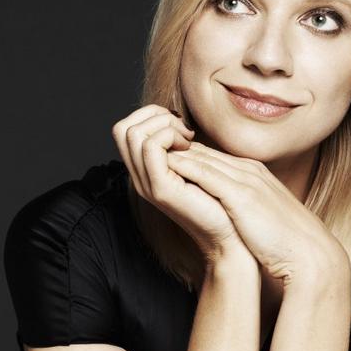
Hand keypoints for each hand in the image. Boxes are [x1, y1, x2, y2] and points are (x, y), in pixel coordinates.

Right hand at [111, 105, 253, 264]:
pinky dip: (170, 136)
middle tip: (183, 130)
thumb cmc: (218, 200)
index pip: (124, 129)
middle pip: (122, 128)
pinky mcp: (160, 188)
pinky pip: (151, 147)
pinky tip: (189, 146)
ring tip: (187, 139)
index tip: (179, 125)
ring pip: (133, 133)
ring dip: (164, 125)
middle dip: (154, 116)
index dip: (149, 115)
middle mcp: (139, 177)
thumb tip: (175, 120)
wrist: (229, 235)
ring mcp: (146, 183)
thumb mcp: (193, 165)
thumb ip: (179, 146)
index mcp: (144, 170)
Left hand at [165, 142, 347, 285]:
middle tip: (144, 147)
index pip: (210, 156)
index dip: (183, 155)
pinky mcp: (243, 195)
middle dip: (172, 147)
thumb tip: (220, 207)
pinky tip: (167, 168)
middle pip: (202, 151)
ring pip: (202, 157)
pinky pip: (208, 175)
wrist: (308, 255)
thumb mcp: (258, 215)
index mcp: (252, 175)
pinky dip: (187, 169)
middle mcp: (248, 171)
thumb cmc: (284, 242)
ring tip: (147, 153)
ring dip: (174, 153)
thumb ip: (239, 204)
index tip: (160, 157)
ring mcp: (246, 180)